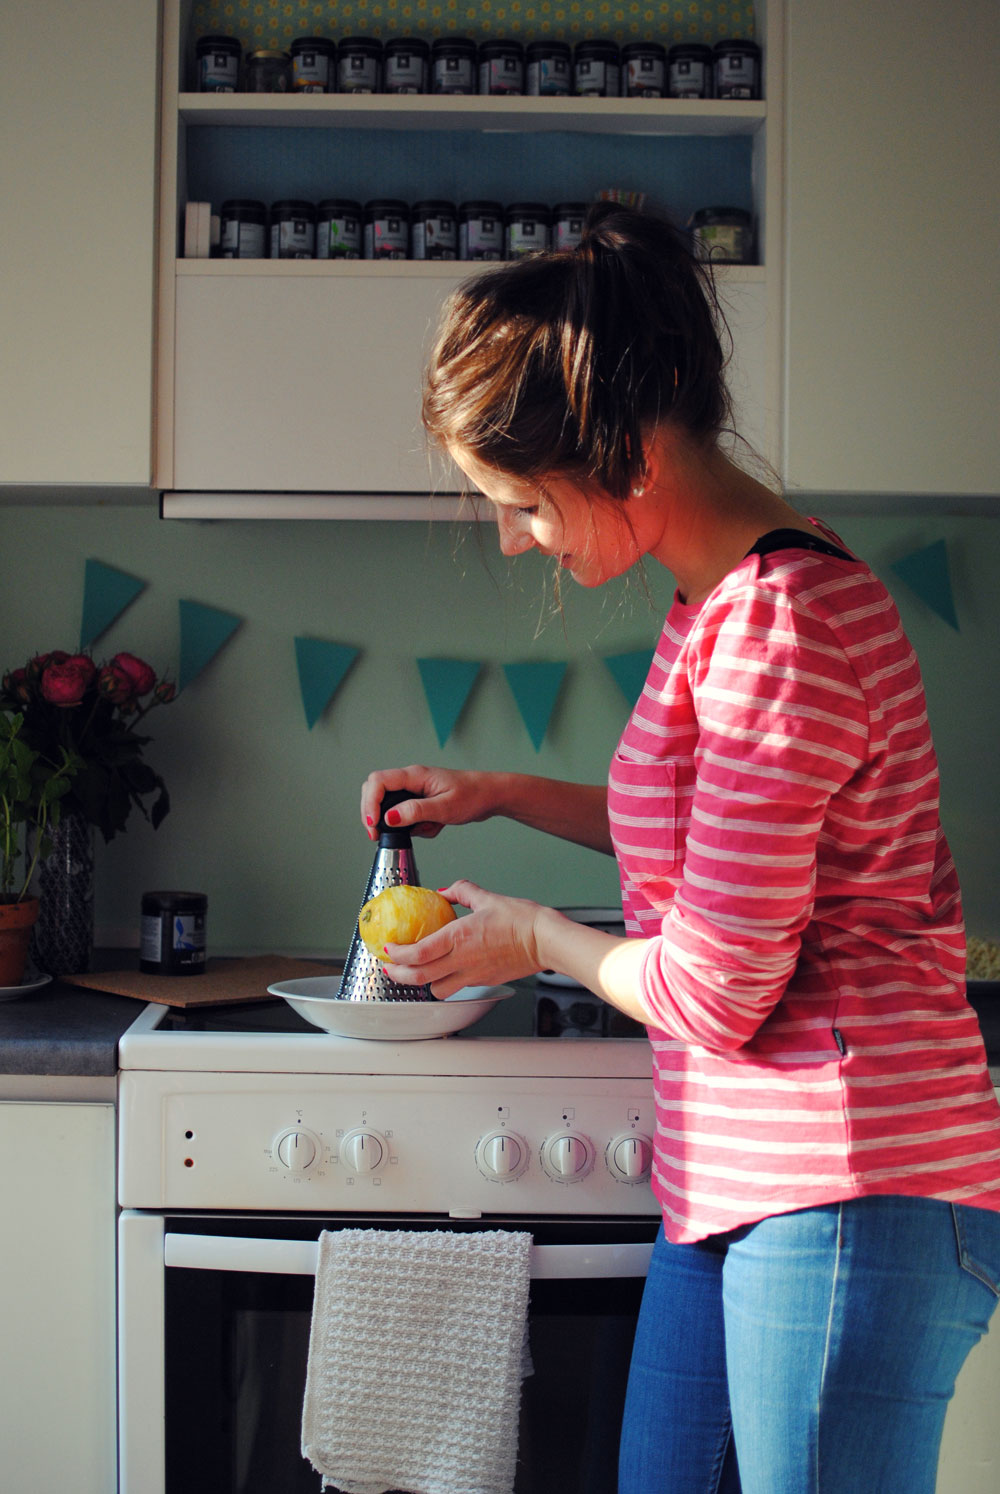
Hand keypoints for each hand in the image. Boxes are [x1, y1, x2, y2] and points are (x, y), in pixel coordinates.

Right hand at [360, 766, 498, 840]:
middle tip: (378, 835)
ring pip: (390, 806)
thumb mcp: (444, 807)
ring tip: (424, 829)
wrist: (491, 796)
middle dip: (374, 814)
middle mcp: (411, 780)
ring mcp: (415, 790)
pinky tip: (435, 827)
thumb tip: (388, 817)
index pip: (378, 782)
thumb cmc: (473, 796)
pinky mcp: (420, 801)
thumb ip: (416, 811)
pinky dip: (417, 827)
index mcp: (415, 775)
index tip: (373, 825)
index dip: (369, 803)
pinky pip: (406, 815)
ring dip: (400, 824)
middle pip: (376, 791)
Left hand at [381, 879, 543, 998]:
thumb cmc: (522, 920)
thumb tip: (446, 891)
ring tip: (418, 974)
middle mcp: (462, 960)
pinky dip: (446, 983)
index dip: (397, 954)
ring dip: (424, 984)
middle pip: (420, 978)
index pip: (417, 952)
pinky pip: (458, 987)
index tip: (388, 948)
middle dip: (398, 975)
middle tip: (390, 969)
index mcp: (458, 937)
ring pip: (437, 990)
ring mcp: (473, 975)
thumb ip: (462, 892)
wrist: (546, 941)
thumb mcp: (488, 898)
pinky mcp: (485, 981)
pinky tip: (448, 972)